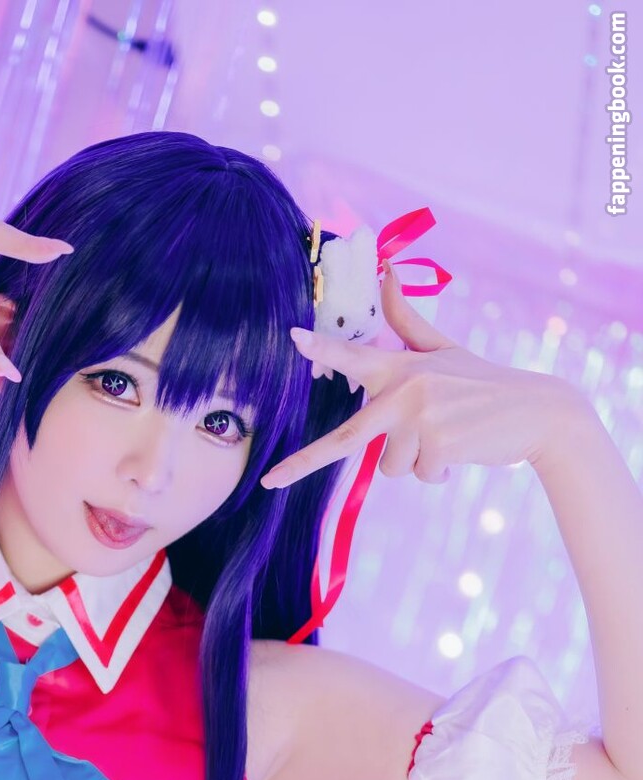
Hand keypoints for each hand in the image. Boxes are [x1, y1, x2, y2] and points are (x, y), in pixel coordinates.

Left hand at [260, 264, 576, 489]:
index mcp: (401, 367)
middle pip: (346, 437)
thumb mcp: (444, 349)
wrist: (537, 410)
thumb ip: (407, 322)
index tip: (291, 337)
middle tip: (269, 481)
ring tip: (448, 438)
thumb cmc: (483, 382)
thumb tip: (388, 272)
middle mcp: (405, 389)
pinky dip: (438, 473)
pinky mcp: (437, 444)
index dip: (322, 348)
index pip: (355, 356)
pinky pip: (420, 476)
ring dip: (417, 463)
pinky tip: (461, 451)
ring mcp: (420, 418)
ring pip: (390, 467)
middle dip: (302, 462)